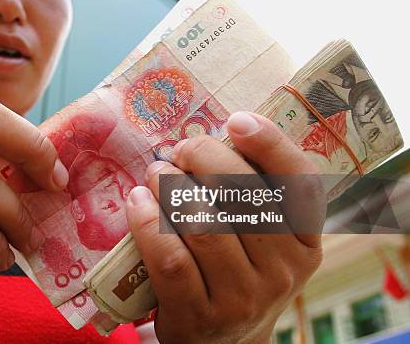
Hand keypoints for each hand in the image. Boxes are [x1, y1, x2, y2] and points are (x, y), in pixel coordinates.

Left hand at [126, 111, 323, 343]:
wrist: (222, 341)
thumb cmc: (237, 272)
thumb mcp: (261, 240)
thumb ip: (249, 195)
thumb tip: (211, 139)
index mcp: (305, 243)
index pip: (301, 185)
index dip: (271, 145)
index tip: (237, 120)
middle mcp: (283, 271)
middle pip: (242, 196)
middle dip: (204, 158)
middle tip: (180, 151)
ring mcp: (243, 298)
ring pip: (203, 225)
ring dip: (171, 187)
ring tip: (156, 174)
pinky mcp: (200, 316)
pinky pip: (170, 259)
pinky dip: (148, 222)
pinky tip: (137, 201)